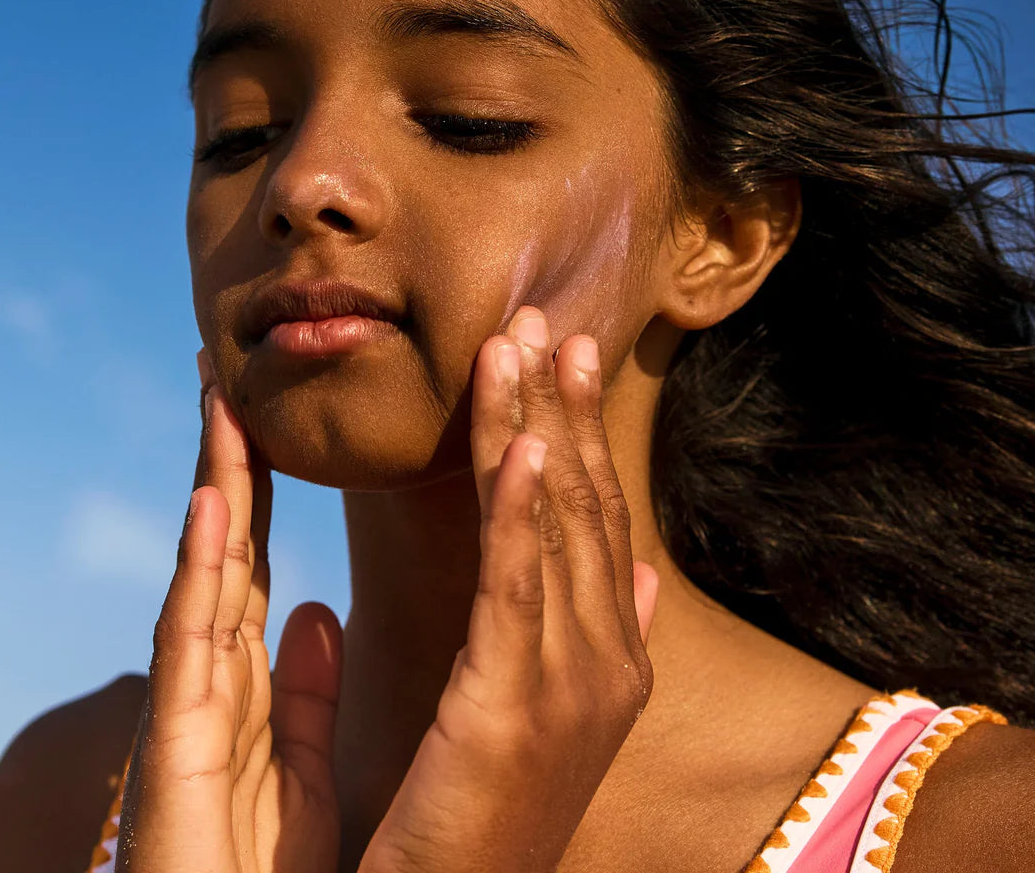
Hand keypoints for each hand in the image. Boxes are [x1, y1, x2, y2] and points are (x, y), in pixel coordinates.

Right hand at [114, 351, 343, 872]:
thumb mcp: (302, 772)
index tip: (265, 409)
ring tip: (221, 396)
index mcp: (248, 682)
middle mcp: (215, 678)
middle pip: (228, 545)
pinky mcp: (174, 747)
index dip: (261, 482)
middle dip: (229, 455)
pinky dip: (201, 567)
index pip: (257, 558)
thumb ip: (305, 692)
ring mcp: (190, 705)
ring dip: (215, 479)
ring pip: (207, 570)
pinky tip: (214, 499)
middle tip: (227, 368)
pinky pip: (194, 642)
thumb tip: (317, 609)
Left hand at [360, 306, 658, 872]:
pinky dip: (522, 509)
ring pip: (552, 525)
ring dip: (536, 426)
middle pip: (581, 502)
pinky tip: (521, 443)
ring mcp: (570, 682)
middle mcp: (605, 660)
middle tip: (547, 318)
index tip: (562, 354)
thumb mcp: (550, 703)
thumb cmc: (490, 805)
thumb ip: (594, 625)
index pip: (594, 514)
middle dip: (562, 405)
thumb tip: (634, 563)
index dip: (579, 429)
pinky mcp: (514, 703)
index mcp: (609, 655)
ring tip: (523, 346)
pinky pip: (518, 585)